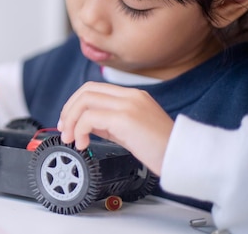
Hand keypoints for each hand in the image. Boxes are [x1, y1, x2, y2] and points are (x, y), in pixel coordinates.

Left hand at [57, 81, 173, 175]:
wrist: (183, 158)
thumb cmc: (159, 148)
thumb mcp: (128, 130)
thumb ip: (106, 122)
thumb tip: (82, 124)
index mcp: (132, 95)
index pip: (94, 88)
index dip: (75, 103)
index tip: (67, 121)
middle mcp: (130, 95)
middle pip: (86, 91)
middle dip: (68, 110)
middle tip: (64, 130)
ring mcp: (129, 104)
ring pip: (85, 101)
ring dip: (71, 120)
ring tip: (71, 138)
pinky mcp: (126, 118)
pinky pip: (90, 117)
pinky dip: (80, 130)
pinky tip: (83, 143)